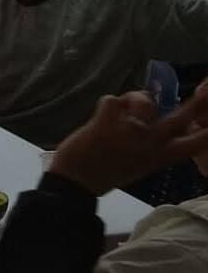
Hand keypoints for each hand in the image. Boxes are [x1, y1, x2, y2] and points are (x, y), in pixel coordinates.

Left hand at [50, 85, 207, 195]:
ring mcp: (129, 135)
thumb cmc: (107, 169)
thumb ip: (153, 144)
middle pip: (178, 120)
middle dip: (196, 104)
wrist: (76, 182)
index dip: (207, 133)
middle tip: (207, 90)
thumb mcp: (140, 162)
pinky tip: (101, 117)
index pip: (193, 145)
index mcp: (159, 157)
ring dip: (131, 100)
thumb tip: (157, 116)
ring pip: (143, 101)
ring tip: (119, 112)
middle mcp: (149, 146)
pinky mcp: (107, 125)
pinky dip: (107, 104)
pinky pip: (113, 99)